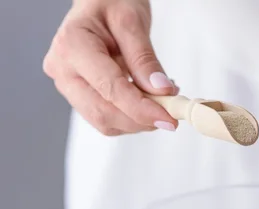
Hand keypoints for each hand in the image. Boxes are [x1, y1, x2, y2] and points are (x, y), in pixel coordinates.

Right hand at [43, 0, 177, 134]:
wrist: (99, 1)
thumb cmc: (111, 2)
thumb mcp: (132, 21)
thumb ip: (144, 58)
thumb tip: (161, 91)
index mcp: (71, 45)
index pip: (109, 89)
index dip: (141, 109)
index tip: (168, 118)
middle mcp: (62, 69)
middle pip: (102, 113)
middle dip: (140, 120)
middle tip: (171, 115)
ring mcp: (67, 85)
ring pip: (104, 121)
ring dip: (137, 121)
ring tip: (161, 101)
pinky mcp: (78, 95)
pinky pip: (106, 118)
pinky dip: (131, 117)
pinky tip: (147, 101)